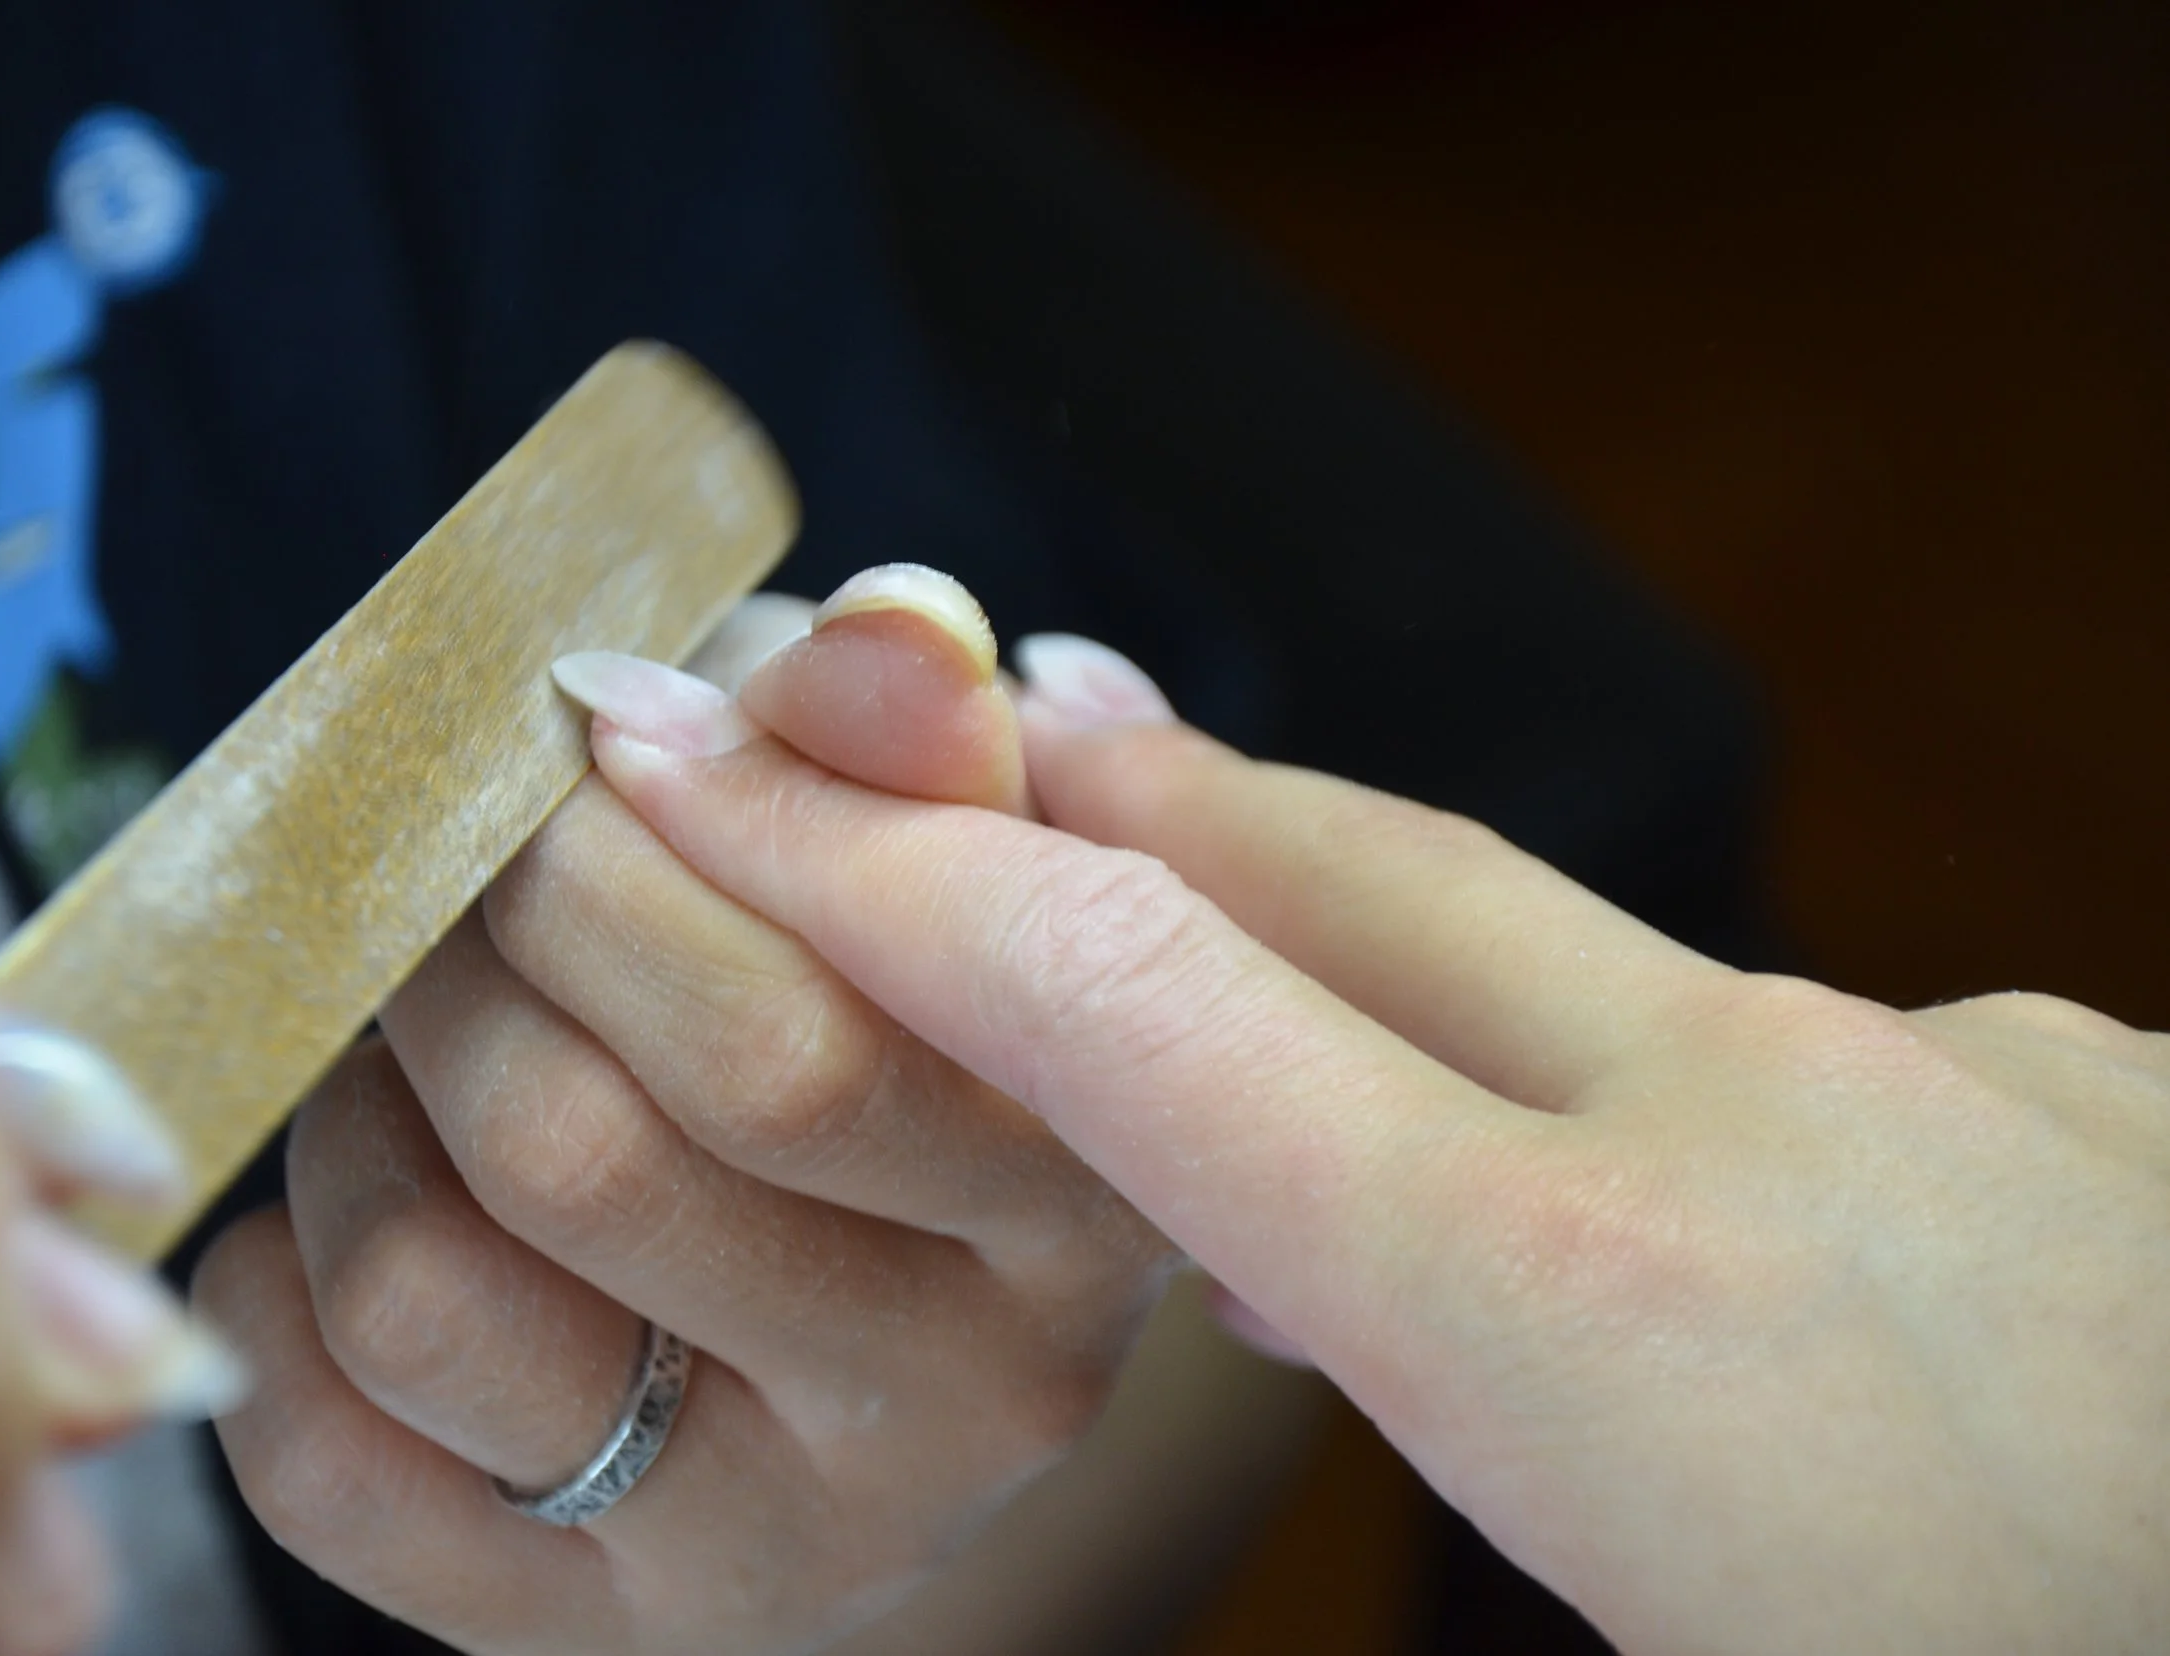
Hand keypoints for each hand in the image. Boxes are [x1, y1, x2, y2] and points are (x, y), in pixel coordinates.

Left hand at [192, 569, 1171, 1653]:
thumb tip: (896, 626)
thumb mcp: (936, 824)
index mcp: (1091, 1187)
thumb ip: (913, 725)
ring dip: (362, 1113)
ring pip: (429, 1292)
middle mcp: (974, 1403)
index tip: (575, 735)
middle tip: (473, 870)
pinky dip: (289, 1283)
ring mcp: (787, 1542)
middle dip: (463, 954)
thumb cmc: (893, 980)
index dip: (610, 851)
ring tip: (430, 1041)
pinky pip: (323, 1459)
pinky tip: (390, 1197)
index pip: (792, 1035)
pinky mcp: (602, 1626)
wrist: (887, 1234)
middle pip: (581, 1150)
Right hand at [570, 619, 2169, 1653]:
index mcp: (1604, 1326)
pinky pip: (1821, 1067)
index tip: (680, 754)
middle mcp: (1780, 1126)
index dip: (869, 868)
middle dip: (1096, 784)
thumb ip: (1457, 1452)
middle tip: (927, 726)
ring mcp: (1986, 1073)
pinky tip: (1724, 1241)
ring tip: (1295, 1036)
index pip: (1139, 1012)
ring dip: (1403, 987)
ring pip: (1595, 983)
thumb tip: (1299, 1292)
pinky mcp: (2127, 1091)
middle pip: (1338, 866)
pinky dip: (1681, 1117)